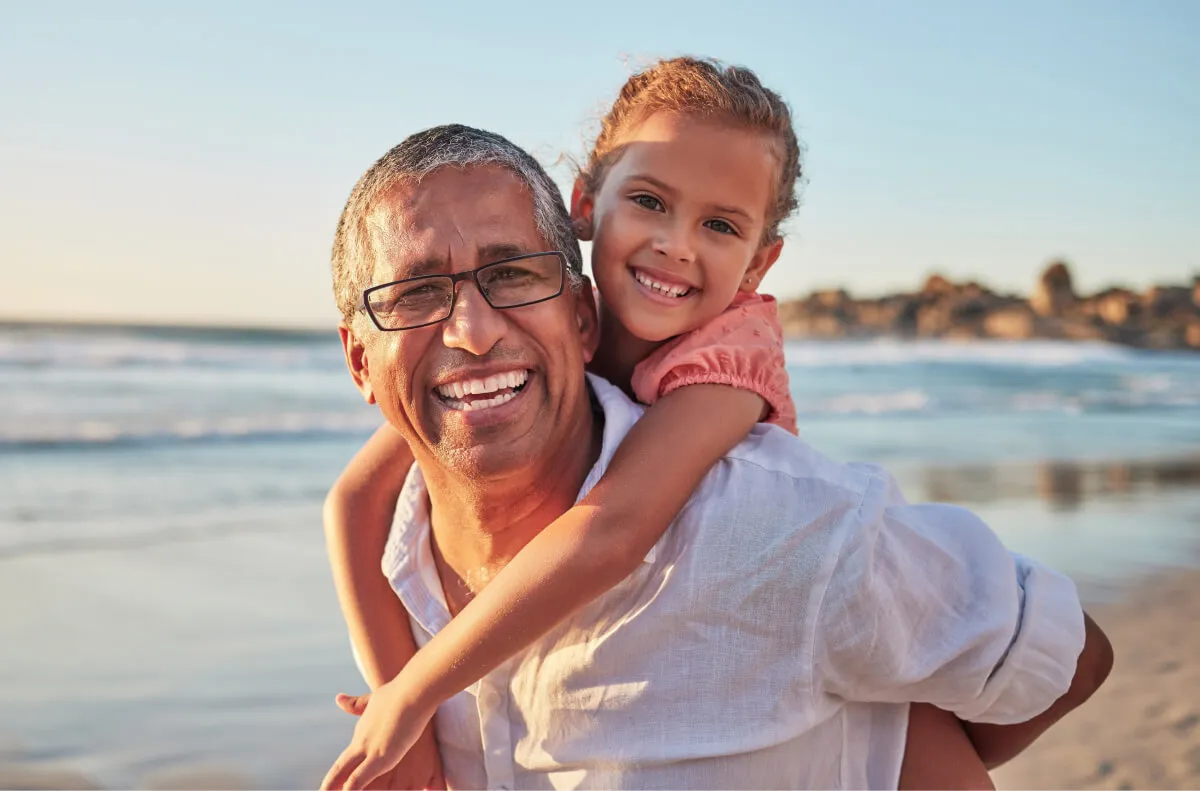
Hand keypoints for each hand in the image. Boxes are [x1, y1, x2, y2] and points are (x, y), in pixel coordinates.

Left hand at [321, 682, 439, 789]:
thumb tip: (338, 698)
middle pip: (339, 770)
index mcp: (361, 734)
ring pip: (348, 779)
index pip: (345, 760)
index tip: (327, 787)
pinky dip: (351, 789)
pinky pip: (358, 780)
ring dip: (344, 788)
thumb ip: (356, 703)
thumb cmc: (398, 693)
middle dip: (330, 784)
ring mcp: (370, 751)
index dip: (336, 775)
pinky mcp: (381, 757)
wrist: (411, 691)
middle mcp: (361, 744)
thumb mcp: (373, 699)